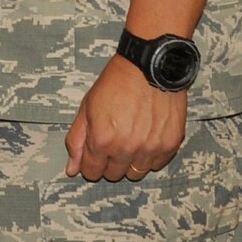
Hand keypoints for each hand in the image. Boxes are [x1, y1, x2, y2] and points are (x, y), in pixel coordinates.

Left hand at [65, 55, 185, 182]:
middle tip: (112, 141)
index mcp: (102, 140)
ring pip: (136, 173)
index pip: (92, 172)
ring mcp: (149, 148)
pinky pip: (157, 164)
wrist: (149, 66)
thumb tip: (72, 170)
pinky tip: (145, 138)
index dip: (90, 163)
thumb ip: (77, 141)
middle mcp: (126, 149)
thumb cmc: (116, 83)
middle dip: (109, 162)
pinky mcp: (169, 144)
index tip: (94, 154)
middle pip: (114, 175)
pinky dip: (150, 156)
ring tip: (130, 139)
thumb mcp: (87, 108)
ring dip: (130, 161)